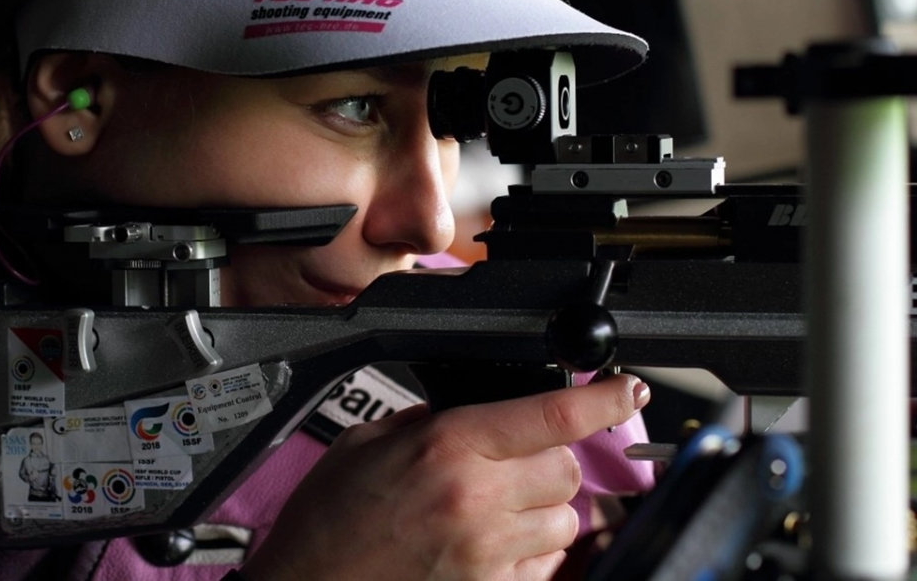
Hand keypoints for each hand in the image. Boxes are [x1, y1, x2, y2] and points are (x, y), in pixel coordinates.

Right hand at [241, 373, 649, 580]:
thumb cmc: (327, 524)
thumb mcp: (366, 444)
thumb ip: (430, 422)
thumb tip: (476, 411)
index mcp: (446, 447)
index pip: (551, 415)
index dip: (601, 399)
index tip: (624, 389)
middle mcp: (476, 501)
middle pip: (568, 469)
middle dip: (549, 462)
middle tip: (510, 466)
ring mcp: (487, 556)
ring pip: (564, 523)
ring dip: (540, 513)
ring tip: (488, 515)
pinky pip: (543, 570)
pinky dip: (526, 557)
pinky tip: (483, 550)